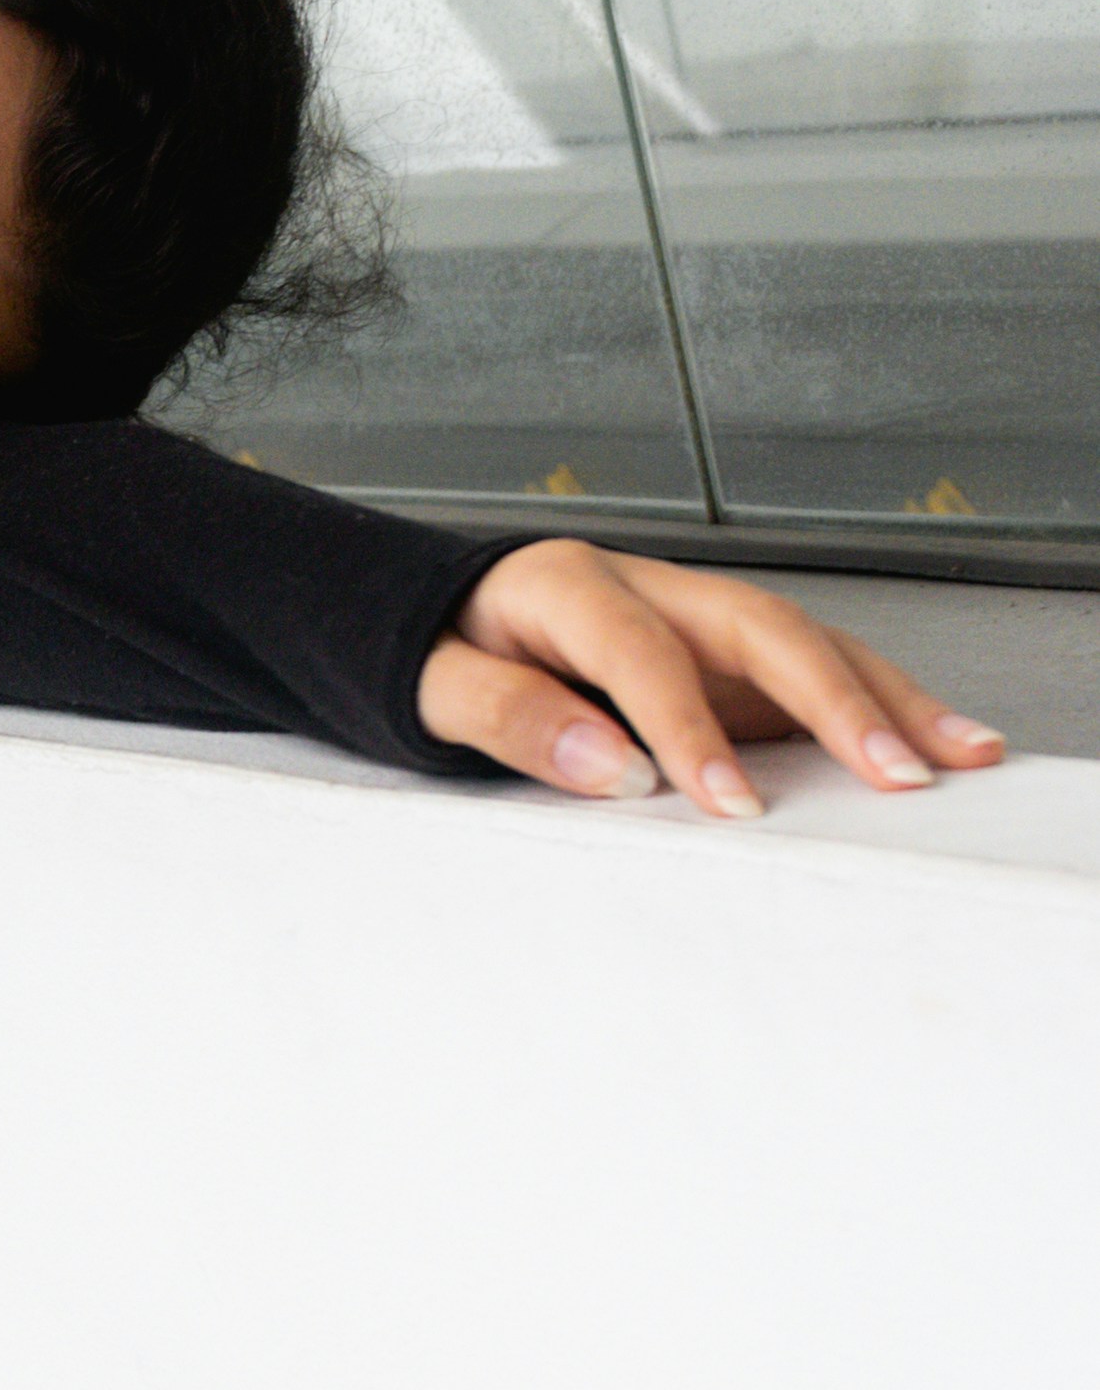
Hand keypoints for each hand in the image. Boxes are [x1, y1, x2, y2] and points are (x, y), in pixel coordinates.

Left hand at [416, 540, 1006, 816]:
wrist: (433, 615)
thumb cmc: (436, 651)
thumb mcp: (428, 682)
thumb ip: (505, 714)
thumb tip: (606, 763)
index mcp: (566, 586)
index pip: (643, 652)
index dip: (689, 726)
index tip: (729, 803)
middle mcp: (650, 589)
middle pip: (760, 627)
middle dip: (835, 700)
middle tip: (892, 774)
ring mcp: (697, 618)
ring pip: (807, 643)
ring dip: (888, 700)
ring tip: (961, 754)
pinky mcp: (725, 657)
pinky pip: (811, 674)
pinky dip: (875, 708)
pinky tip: (933, 745)